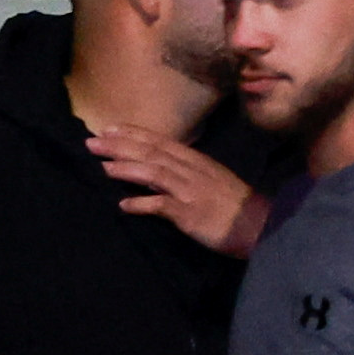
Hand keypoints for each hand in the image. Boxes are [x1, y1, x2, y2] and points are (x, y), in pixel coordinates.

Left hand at [91, 119, 269, 257]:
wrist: (261, 225)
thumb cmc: (235, 205)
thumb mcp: (213, 180)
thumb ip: (188, 173)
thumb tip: (161, 170)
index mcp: (197, 161)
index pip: (161, 142)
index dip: (133, 134)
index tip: (109, 128)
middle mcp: (192, 171)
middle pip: (152, 153)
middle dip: (121, 146)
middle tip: (92, 141)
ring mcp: (191, 191)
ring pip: (155, 173)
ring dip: (127, 168)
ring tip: (102, 166)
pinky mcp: (190, 214)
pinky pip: (162, 206)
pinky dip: (142, 204)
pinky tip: (123, 205)